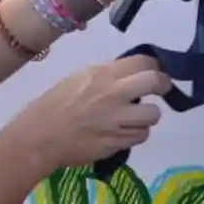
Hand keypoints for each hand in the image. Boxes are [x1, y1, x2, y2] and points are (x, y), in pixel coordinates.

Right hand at [10, 54, 172, 168]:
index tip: (156, 73)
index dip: (155, 66)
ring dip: (148, 116)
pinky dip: (137, 134)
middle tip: (162, 91)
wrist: (39, 137)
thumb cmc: (55, 105)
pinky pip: (141, 135)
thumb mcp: (80, 78)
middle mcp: (114, 93)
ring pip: (153, 114)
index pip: (143, 61)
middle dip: (164, 85)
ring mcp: (117, 119)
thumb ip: (108, 76)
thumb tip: (132, 75)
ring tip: (137, 118)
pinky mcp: (117, 142)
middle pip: (155, 81)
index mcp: (103, 74)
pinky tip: (125, 132)